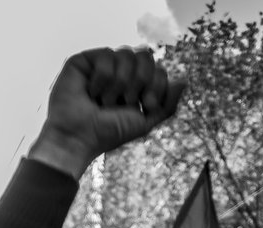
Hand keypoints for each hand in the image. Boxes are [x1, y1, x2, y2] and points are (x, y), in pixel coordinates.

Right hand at [29, 48, 185, 179]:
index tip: (146, 105)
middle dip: (141, 80)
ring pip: (127, 54)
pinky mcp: (84, 61)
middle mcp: (120, 72)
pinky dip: (103, 78)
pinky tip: (92, 92)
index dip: (157, 84)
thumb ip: (167, 104)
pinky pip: (107, 55)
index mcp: (136, 84)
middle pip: (145, 56)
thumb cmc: (108, 133)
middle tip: (127, 101)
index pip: (158, 69)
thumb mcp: (145, 122)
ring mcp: (102, 65)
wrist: (78, 138)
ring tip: (106, 101)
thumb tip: (184, 80)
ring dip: (120, 83)